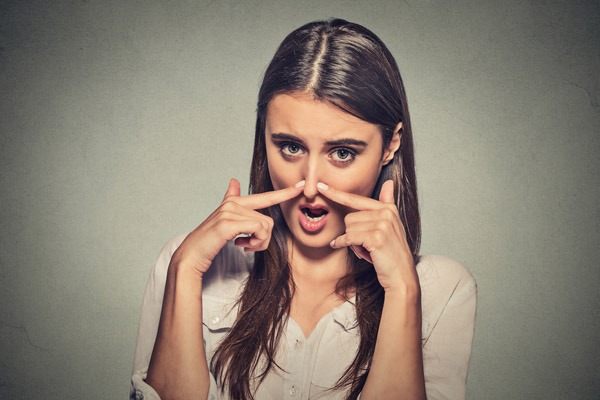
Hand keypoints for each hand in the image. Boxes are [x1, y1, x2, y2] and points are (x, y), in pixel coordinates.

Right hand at [171, 178, 303, 276]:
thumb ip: (231, 201)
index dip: (284, 192)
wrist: (192, 255)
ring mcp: (230, 211)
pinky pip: (258, 230)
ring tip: (245, 247)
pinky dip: (255, 243)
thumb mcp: (223, 221)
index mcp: (234, 202)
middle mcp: (233, 203)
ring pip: (265, 226)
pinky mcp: (228, 223)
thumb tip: (234, 180)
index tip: (301, 186)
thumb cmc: (210, 241)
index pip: (265, 197)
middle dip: (265, 239)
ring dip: (259, 243)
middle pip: (268, 219)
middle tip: (251, 247)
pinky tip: (242, 247)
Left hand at [317, 180, 417, 292]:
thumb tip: (389, 182)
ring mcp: (382, 224)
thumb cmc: (391, 252)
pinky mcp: (376, 237)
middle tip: (366, 245)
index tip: (321, 186)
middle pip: (349, 217)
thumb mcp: (391, 226)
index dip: (336, 193)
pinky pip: (348, 238)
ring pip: (348, 228)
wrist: (401, 276)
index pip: (356, 199)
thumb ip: (387, 203)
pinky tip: (356, 253)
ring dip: (353, 243)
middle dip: (352, 234)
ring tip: (368, 250)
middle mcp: (386, 213)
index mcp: (388, 208)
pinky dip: (346, 245)